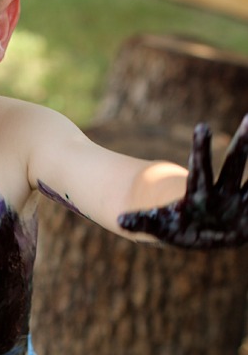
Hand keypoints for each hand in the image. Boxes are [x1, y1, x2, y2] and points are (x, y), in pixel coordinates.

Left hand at [118, 115, 247, 247]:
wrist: (195, 228)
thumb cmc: (174, 224)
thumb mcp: (156, 226)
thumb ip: (141, 220)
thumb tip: (119, 220)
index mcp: (199, 193)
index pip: (200, 168)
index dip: (201, 150)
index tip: (201, 127)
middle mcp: (223, 191)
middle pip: (234, 164)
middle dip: (244, 143)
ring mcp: (239, 199)